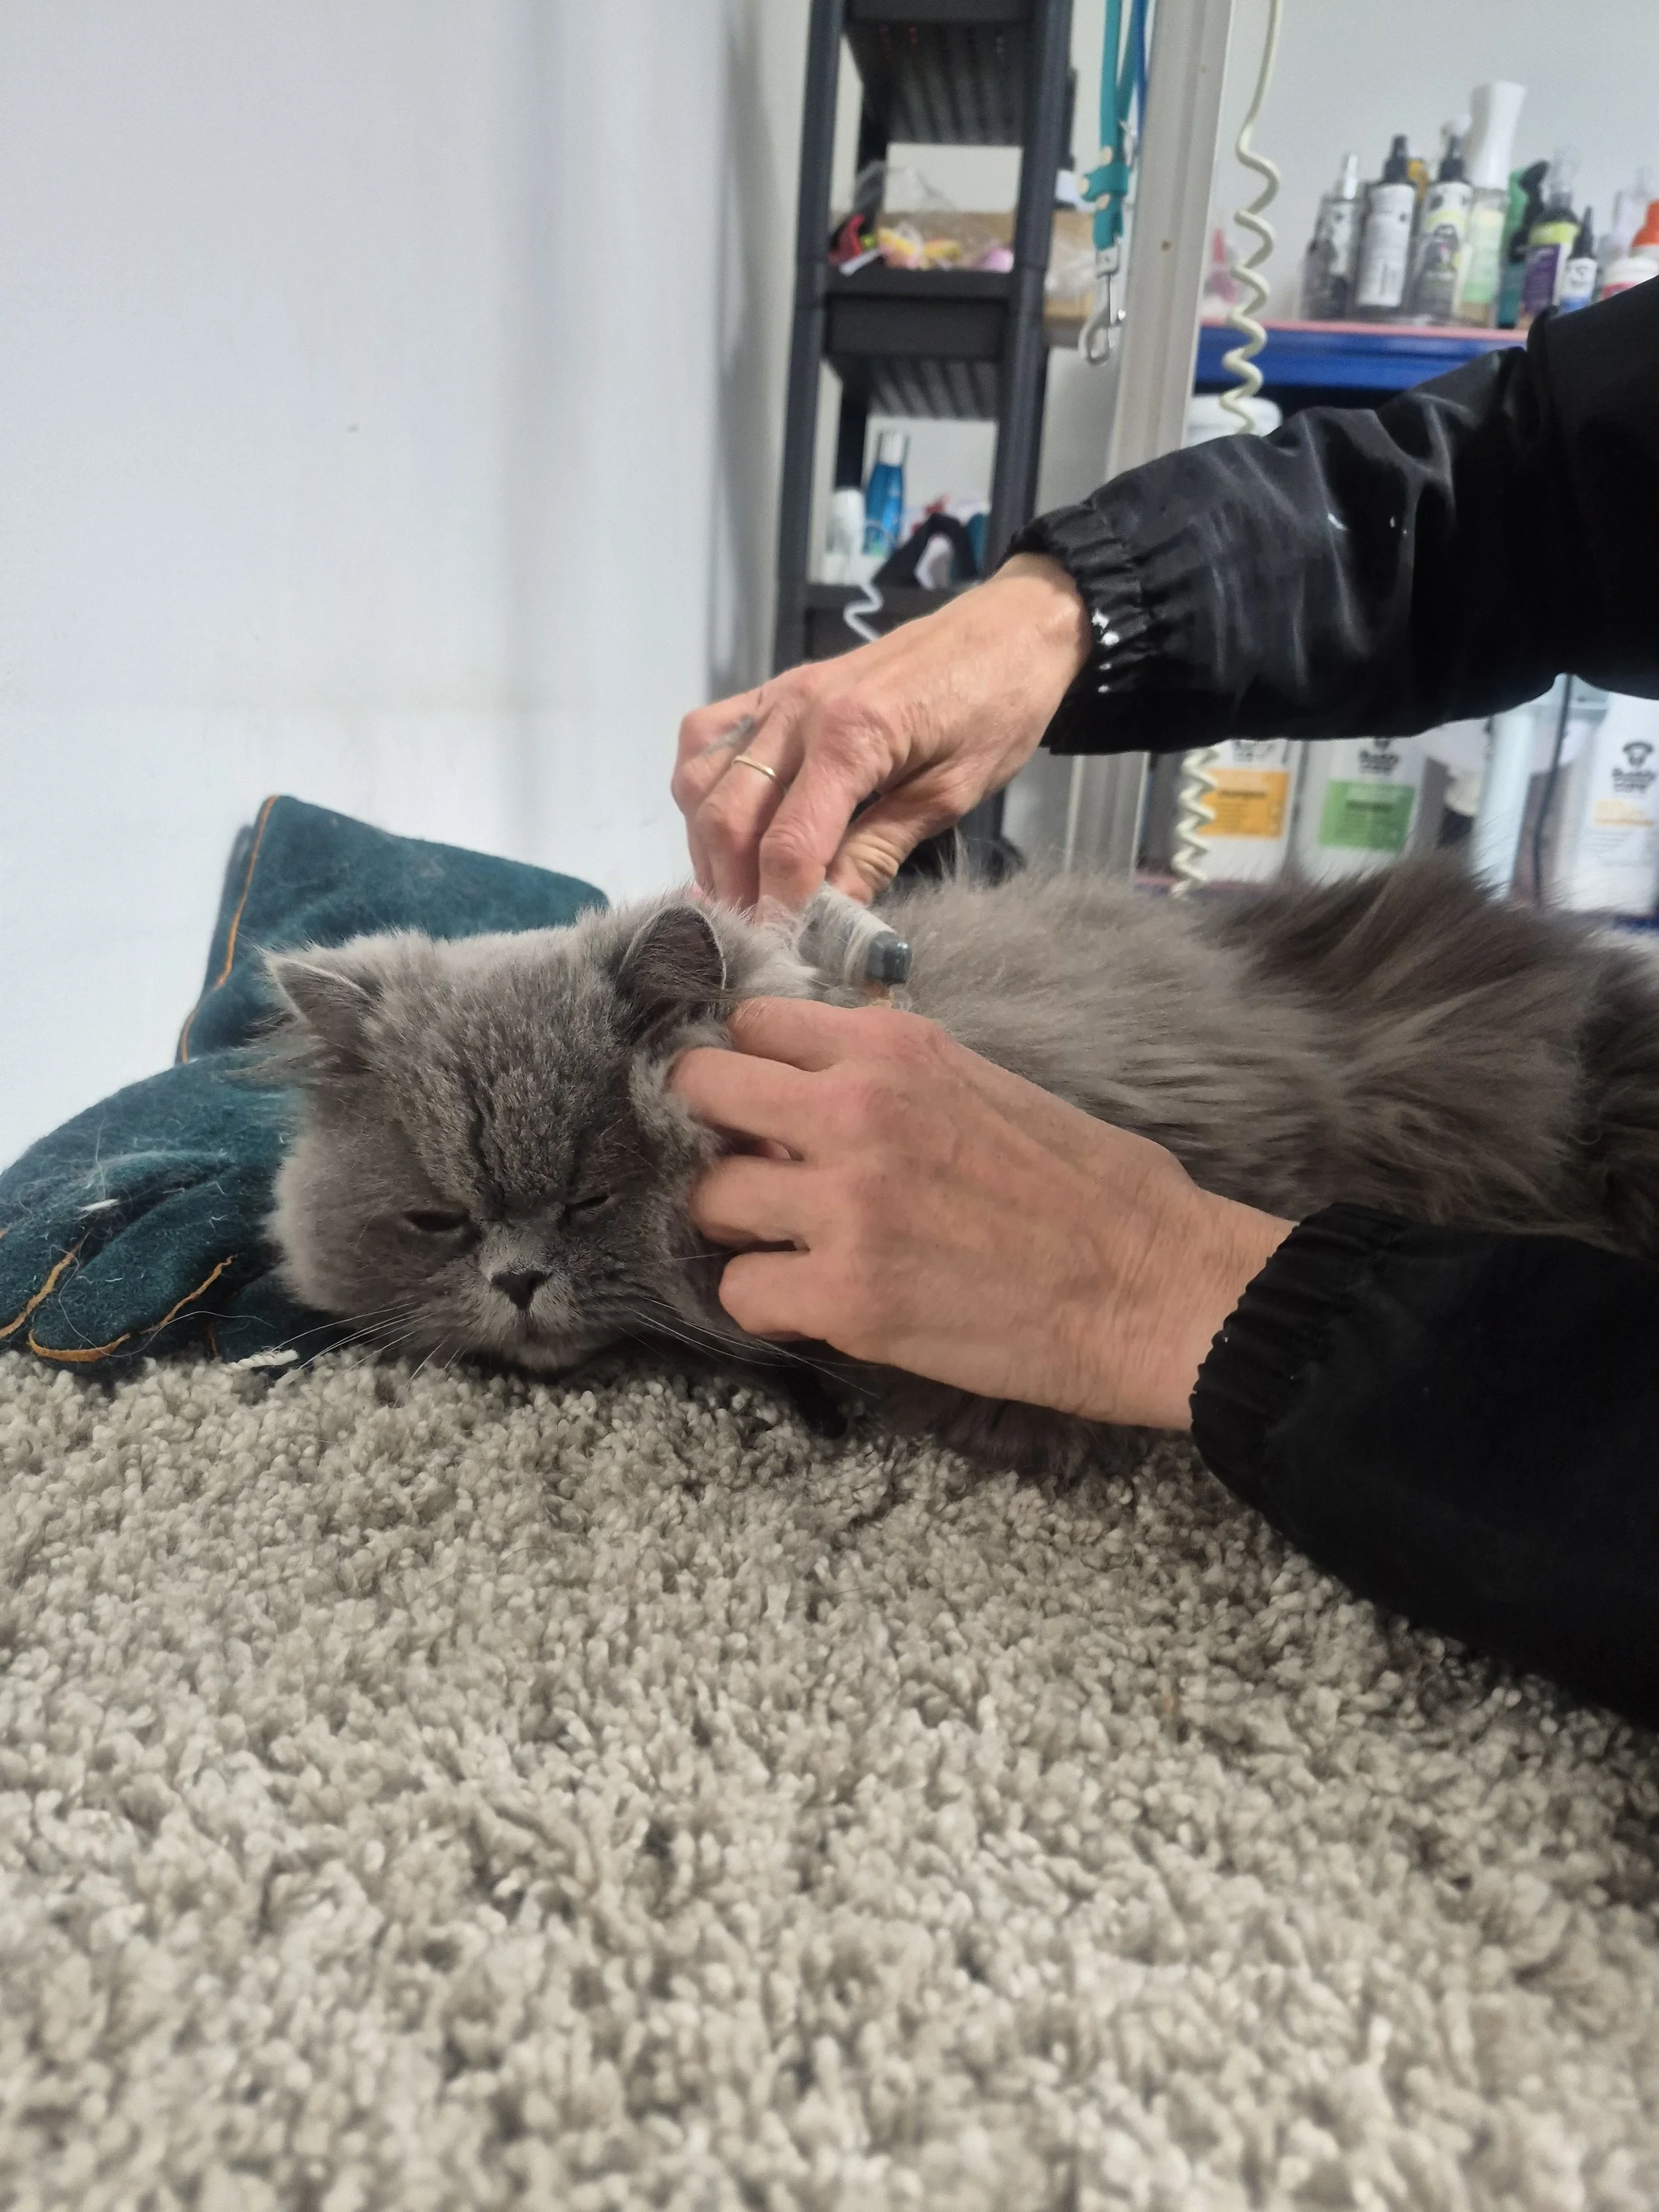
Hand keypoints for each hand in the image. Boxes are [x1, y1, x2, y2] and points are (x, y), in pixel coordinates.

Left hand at [670, 1000, 1293, 1430]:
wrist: (1155, 1284)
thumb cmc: (1091, 1189)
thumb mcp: (986, 1083)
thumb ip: (893, 1077)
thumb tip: (819, 1084)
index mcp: (893, 1049)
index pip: (752, 1024)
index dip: (750, 1070)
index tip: (766, 1108)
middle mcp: (856, 1109)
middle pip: (701, 1088)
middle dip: (714, 1132)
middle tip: (755, 1173)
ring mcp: (845, 1203)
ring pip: (707, 1197)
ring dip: (738, 1225)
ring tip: (790, 1248)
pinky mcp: (847, 1296)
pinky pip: (740, 1292)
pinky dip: (766, 1303)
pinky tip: (813, 1305)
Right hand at [672, 554, 1090, 912]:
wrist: (1009, 627)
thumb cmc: (998, 708)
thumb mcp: (951, 795)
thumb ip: (879, 851)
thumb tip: (830, 919)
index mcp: (852, 736)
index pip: (788, 844)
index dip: (779, 907)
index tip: (784, 950)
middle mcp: (798, 710)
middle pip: (729, 818)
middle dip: (736, 888)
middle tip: (758, 933)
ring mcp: (779, 694)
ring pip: (700, 780)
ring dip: (708, 846)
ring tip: (740, 888)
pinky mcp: (775, 686)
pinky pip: (705, 736)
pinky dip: (700, 788)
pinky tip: (725, 823)